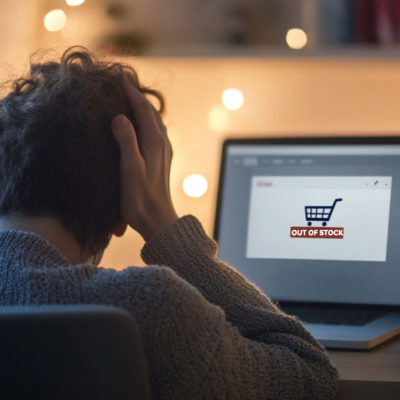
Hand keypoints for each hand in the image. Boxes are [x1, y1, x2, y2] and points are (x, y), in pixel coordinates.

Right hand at [111, 82, 177, 241]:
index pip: (143, 108)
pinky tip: (137, 125)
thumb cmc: (141, 197)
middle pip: (150, 111)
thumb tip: (120, 116)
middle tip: (121, 84)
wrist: (157, 219)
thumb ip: (126, 140)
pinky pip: (153, 131)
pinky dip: (144, 121)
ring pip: (153, 121)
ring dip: (141, 108)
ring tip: (127, 99)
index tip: (118, 77)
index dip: (131, 91)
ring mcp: (163, 150)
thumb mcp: (130, 168)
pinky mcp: (160, 159)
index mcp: (154, 141)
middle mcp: (162, 142)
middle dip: (136, 96)